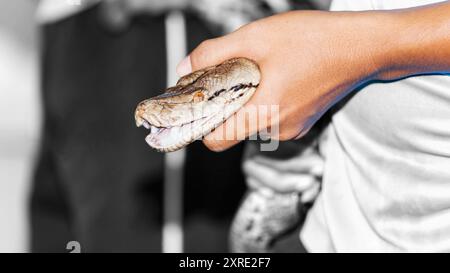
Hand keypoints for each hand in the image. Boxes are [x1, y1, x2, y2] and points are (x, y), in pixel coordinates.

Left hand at [177, 10, 389, 150]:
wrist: (362, 47)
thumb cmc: (314, 40)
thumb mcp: (255, 38)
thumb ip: (214, 55)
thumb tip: (184, 68)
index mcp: (264, 113)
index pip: (216, 140)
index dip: (200, 124)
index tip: (196, 104)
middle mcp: (277, 129)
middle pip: (233, 129)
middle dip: (224, 106)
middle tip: (227, 76)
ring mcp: (292, 128)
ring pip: (253, 122)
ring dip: (246, 101)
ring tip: (257, 72)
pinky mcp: (302, 121)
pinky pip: (271, 118)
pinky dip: (264, 101)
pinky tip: (275, 77)